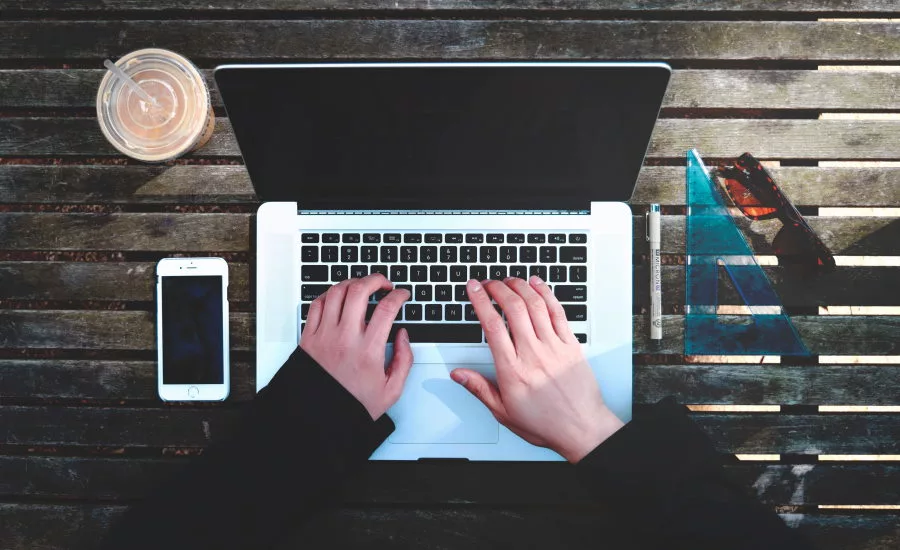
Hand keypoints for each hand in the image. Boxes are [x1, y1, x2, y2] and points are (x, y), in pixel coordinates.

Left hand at [299, 274, 412, 419]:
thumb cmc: (352, 405)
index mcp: (368, 350)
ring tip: (362, 287)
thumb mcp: (391, 390)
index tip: (402, 295)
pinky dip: (329, 294)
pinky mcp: (309, 337)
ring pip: (337, 292)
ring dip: (353, 283)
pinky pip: (317, 304)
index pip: (387, 308)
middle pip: (360, 291)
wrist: (320, 418)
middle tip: (384, 284)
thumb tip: (403, 336)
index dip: (399, 295)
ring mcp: (325, 335)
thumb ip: (404, 360)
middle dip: (376, 280)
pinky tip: (338, 297)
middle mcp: (345, 338)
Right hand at [451, 276, 623, 462]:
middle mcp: (533, 355)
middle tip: (488, 282)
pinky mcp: (571, 345)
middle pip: (513, 309)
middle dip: (497, 288)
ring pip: (535, 305)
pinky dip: (546, 294)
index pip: (492, 326)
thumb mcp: (503, 412)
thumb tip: (458, 374)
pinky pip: (558, 312)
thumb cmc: (545, 423)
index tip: (473, 289)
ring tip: (509, 280)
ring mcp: (554, 348)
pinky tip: (537, 284)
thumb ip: (479, 389)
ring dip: (520, 287)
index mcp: (513, 370)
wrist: (582, 429)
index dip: (480, 301)